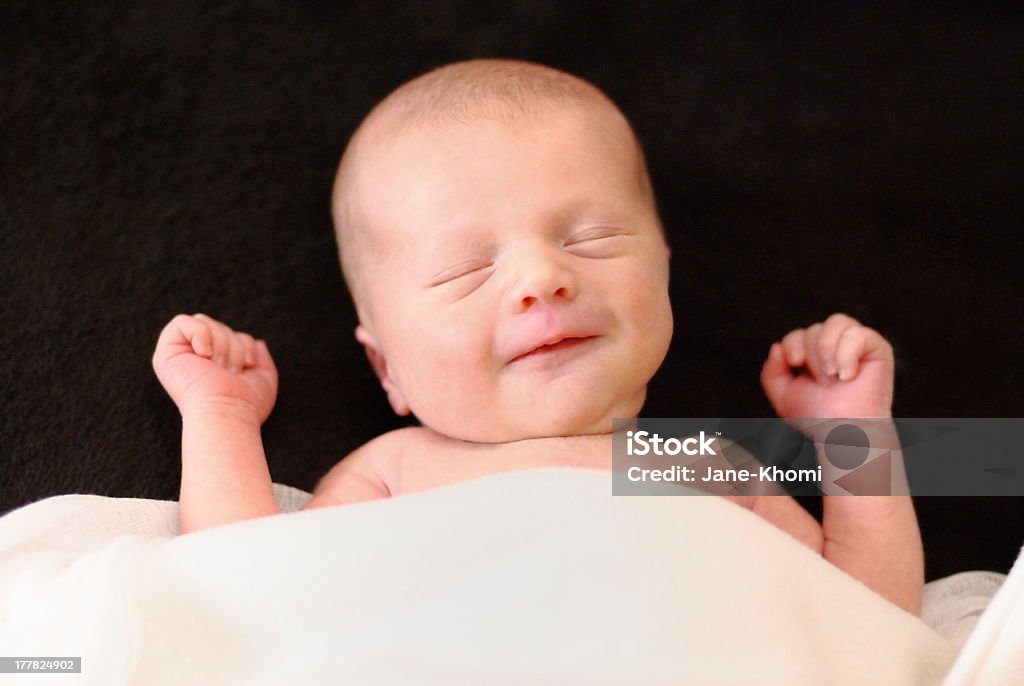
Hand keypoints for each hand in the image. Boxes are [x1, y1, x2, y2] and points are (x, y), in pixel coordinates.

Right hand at [152, 314, 277, 422]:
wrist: (228, 412)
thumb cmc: (245, 404)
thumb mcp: (262, 379)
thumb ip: (260, 360)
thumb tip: (257, 343)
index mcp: (212, 364)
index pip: (230, 334)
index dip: (243, 343)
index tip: (246, 367)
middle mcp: (193, 359)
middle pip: (217, 325)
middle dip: (232, 345)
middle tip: (229, 371)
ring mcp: (178, 356)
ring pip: (203, 322)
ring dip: (220, 344)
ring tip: (219, 368)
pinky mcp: (166, 354)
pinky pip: (182, 322)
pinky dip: (201, 334)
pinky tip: (205, 355)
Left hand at [760, 313, 892, 418]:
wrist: (843, 431)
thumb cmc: (818, 417)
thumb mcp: (783, 395)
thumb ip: (772, 371)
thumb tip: (777, 347)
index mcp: (814, 356)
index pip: (799, 334)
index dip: (792, 344)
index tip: (795, 364)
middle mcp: (836, 347)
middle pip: (815, 328)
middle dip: (813, 355)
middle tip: (822, 382)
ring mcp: (857, 346)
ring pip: (836, 322)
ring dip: (828, 350)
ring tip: (833, 376)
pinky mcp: (877, 348)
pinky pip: (857, 333)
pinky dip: (847, 353)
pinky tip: (848, 374)